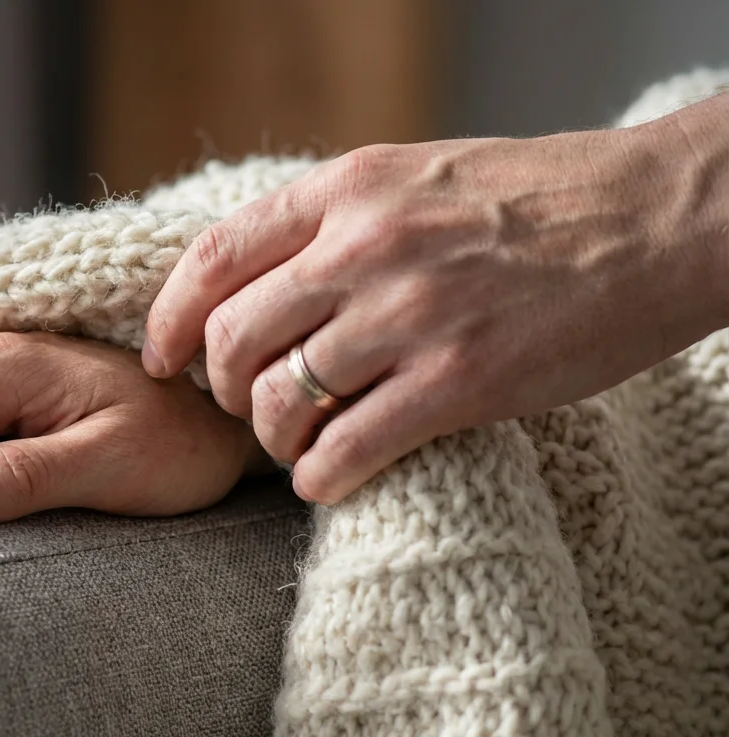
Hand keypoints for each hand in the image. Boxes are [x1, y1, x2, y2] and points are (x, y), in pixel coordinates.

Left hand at [143, 114, 727, 504]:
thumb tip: (254, 279)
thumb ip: (333, 219)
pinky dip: (320, 477)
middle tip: (244, 407)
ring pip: (282, 401)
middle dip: (222, 389)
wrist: (653, 219)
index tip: (163, 356)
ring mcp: (411, 316)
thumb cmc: (533, 200)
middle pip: (234, 339)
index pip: (213, 259)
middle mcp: (366, 247)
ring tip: (296, 445)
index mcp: (348, 189)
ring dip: (273, 439)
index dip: (170, 319)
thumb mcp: (413, 176)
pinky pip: (348, 448)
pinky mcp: (460, 381)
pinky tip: (328, 479)